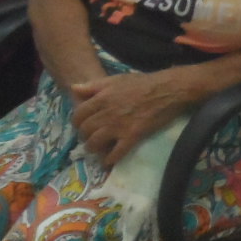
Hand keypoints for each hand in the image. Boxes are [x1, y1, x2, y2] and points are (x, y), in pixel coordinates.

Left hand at [69, 70, 186, 168]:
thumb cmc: (142, 83)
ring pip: (95, 144)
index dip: (77, 122)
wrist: (167, 90)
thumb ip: (93, 85)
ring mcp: (118, 126)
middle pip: (85, 131)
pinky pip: (115, 153)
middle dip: (84, 136)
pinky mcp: (132, 136)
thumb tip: (73, 88)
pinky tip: (109, 161)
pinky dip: (109, 160)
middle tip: (90, 137)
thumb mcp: (115, 79)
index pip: (78, 115)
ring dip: (93, 149)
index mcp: (102, 98)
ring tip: (97, 149)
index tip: (82, 125)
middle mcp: (107, 113)